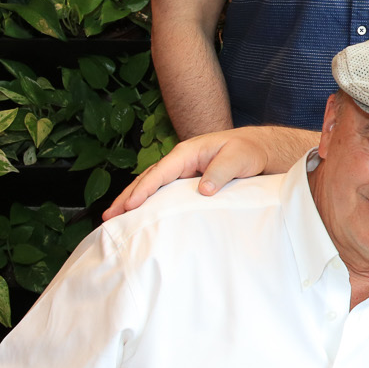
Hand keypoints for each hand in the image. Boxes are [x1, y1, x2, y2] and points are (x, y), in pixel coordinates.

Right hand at [103, 125, 317, 219]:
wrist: (260, 149)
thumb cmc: (249, 151)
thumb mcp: (238, 158)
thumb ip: (220, 172)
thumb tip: (203, 190)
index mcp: (187, 153)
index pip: (159, 173)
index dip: (143, 190)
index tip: (129, 206)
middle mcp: (181, 161)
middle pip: (148, 179)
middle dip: (127, 197)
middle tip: (108, 216)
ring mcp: (183, 172)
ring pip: (153, 186)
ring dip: (134, 201)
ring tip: (115, 218)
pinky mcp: (188, 182)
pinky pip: (164, 192)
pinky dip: (150, 203)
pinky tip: (141, 216)